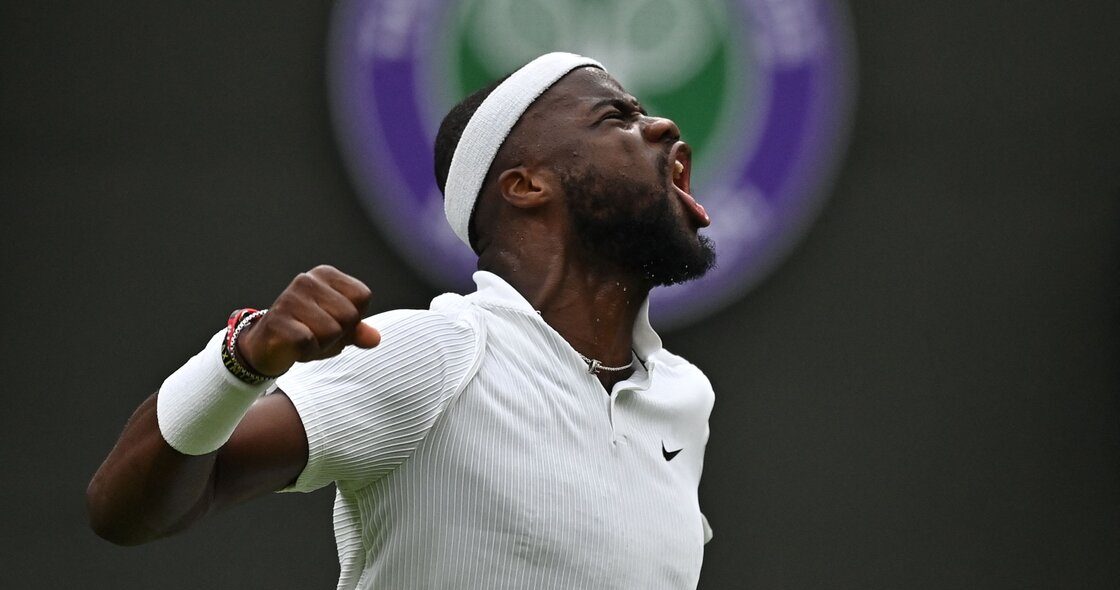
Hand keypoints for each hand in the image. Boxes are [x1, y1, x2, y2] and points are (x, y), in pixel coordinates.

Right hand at [237, 265, 380, 376]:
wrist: (265, 347)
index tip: (331, 320)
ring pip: (333, 331)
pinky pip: (310, 342)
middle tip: (315, 333)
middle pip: (350, 315)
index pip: (363, 297)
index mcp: (325, 275)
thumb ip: (358, 331)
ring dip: (322, 344)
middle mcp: (307, 281)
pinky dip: (306, 352)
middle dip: (338, 334)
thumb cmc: (305, 332)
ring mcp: (290, 299)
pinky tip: (293, 346)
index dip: (353, 318)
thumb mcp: (338, 330)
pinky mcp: (277, 321)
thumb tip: (375, 338)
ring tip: (304, 338)